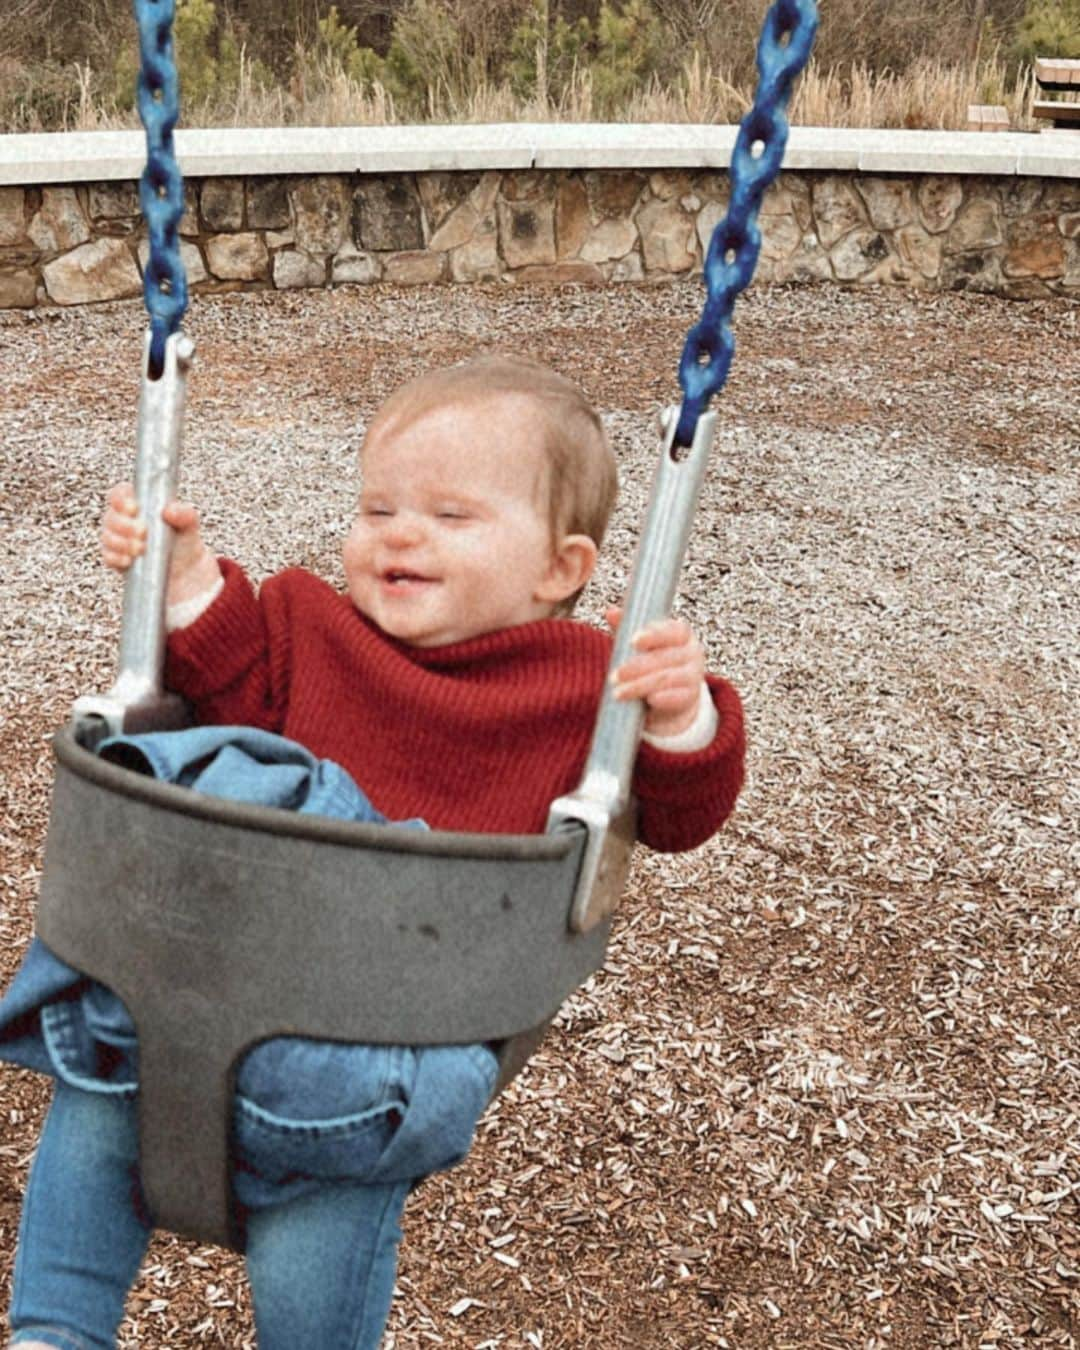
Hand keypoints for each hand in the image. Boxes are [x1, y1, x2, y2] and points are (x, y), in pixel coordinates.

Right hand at [101, 481, 220, 605]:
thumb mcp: (189, 525)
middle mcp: (124, 520)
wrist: (187, 572)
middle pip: (111, 517)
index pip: (120, 494)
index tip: (134, 508)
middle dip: (124, 525)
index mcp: (138, 505)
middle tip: (143, 532)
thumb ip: (184, 513)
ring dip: (121, 542)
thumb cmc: (184, 542)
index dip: (121, 498)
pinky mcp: (117, 560)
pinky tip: (129, 560)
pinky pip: (108, 557)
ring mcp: (118, 540)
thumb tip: (169, 510)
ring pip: (107, 537)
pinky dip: (116, 558)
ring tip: (141, 549)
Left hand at [607, 606, 706, 737]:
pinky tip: (650, 700)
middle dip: (637, 667)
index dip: (654, 635)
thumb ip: (627, 627)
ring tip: (619, 692)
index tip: (633, 641)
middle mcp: (692, 652)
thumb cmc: (653, 662)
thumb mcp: (640, 643)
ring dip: (641, 685)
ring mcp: (694, 675)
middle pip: (665, 657)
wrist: (670, 695)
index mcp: (681, 633)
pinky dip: (664, 698)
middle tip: (615, 675)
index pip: (672, 630)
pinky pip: (678, 697)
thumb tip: (611, 613)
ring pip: (667, 678)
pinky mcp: (691, 696)